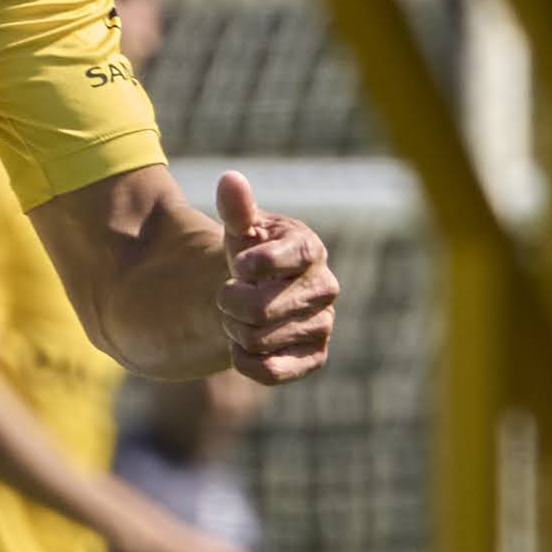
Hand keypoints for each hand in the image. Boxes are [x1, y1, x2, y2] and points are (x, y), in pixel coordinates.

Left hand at [212, 173, 338, 384]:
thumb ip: (237, 208)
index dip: (257, 263)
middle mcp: (325, 288)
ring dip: (234, 329)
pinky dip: (245, 361)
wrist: (259, 295)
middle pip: (263, 308)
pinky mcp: (314, 358)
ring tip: (237, 317)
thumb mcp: (241, 229)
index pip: (292, 256)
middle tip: (226, 294)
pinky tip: (240, 346)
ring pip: (260, 339)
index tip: (239, 264)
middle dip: (230, 303)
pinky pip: (272, 371)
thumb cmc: (251, 254)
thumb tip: (230, 180)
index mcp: (310, 249)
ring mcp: (322, 325)